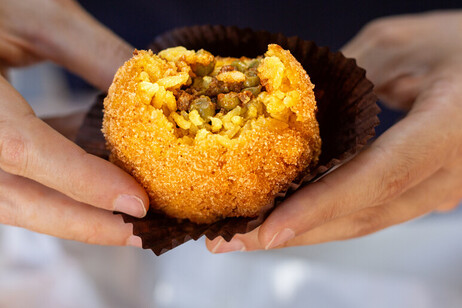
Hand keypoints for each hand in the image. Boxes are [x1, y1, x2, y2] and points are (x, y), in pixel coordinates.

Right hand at [0, 0, 148, 246]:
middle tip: (134, 235)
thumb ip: (96, 54)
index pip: (20, 148)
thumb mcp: (39, 15)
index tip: (137, 204)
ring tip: (117, 220)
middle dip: (76, 223)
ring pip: (4, 200)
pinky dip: (48, 191)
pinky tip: (87, 188)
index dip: (82, 183)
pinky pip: (4, 182)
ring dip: (64, 214)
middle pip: (8, 197)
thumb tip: (153, 94)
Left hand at [207, 11, 461, 252]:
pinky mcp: (426, 192)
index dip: (320, 206)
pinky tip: (290, 216)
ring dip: (306, 231)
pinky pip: (372, 210)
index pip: (378, 177)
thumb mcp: (401, 44)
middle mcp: (450, 172)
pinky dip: (327, 216)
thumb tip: (292, 107)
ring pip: (366, 221)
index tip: (267, 230)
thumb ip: (345, 76)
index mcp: (449, 127)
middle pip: (364, 215)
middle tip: (233, 241)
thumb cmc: (459, 44)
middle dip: (296, 232)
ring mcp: (441, 190)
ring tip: (248, 235)